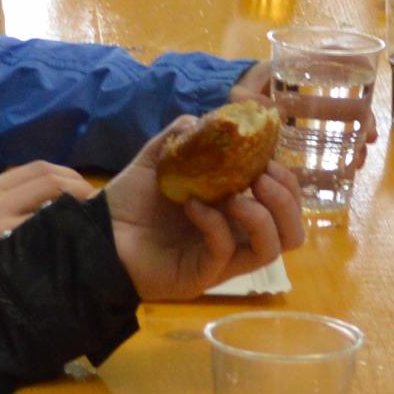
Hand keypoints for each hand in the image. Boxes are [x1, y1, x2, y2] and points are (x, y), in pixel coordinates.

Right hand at [0, 160, 95, 248]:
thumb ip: (8, 198)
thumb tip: (54, 194)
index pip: (39, 168)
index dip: (70, 175)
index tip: (86, 188)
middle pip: (50, 181)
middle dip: (80, 189)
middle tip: (97, 204)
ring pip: (51, 206)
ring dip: (77, 212)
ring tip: (89, 221)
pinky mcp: (3, 251)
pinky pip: (42, 236)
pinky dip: (62, 234)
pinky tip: (73, 243)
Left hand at [104, 114, 306, 299]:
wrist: (100, 232)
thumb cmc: (132, 200)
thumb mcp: (162, 156)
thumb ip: (187, 134)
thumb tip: (213, 119)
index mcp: (237, 208)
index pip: (286, 201)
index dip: (286, 179)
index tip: (267, 157)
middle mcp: (238, 234)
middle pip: (293, 230)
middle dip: (286, 198)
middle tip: (260, 178)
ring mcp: (224, 258)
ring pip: (274, 247)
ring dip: (263, 215)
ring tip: (235, 196)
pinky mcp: (205, 274)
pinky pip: (227, 251)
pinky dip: (216, 225)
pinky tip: (193, 207)